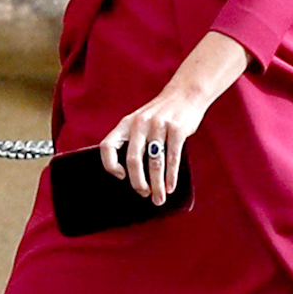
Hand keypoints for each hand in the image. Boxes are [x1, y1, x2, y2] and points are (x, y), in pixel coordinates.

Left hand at [100, 32, 248, 202]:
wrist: (184, 95)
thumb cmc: (161, 114)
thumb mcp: (140, 122)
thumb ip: (133, 140)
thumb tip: (132, 174)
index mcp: (126, 123)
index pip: (108, 146)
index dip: (110, 164)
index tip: (121, 176)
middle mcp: (139, 124)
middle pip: (133, 160)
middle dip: (138, 183)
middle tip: (144, 194)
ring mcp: (158, 126)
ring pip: (154, 162)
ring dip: (157, 185)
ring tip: (159, 198)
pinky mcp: (177, 129)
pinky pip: (172, 158)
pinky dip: (171, 176)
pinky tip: (171, 186)